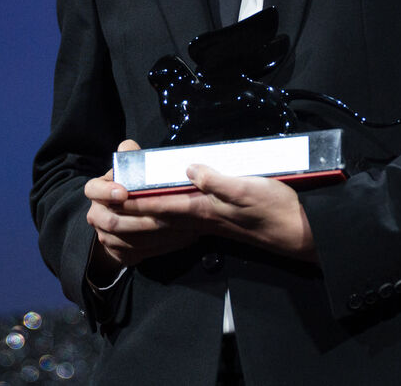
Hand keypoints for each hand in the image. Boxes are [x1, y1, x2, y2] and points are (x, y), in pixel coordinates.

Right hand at [84, 139, 197, 273]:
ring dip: (156, 236)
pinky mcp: (118, 252)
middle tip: (166, 217)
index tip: (124, 193)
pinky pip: (139, 253)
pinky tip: (183, 239)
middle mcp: (97, 215)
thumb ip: (129, 158)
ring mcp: (105, 236)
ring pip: (128, 240)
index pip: (92, 190)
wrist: (123, 218)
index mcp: (97, 191)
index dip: (106, 192)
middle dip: (141, 220)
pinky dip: (162, 247)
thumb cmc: (129, 186)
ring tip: (183, 229)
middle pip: (112, 222)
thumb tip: (129, 146)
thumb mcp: (128, 170)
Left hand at [126, 163, 316, 261]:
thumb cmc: (276, 208)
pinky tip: (159, 223)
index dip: (135, 201)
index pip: (161, 205)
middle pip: (157, 220)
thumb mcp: (248, 188)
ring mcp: (210, 223)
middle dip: (128, 218)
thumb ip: (218, 181)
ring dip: (140, 223)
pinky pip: (182, 225)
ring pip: (166, 225)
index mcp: (205, 209)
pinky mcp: (220, 223)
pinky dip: (164, 224)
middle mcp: (202, 219)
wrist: (299, 232)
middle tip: (100, 216)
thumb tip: (190, 169)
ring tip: (117, 222)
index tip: (111, 197)